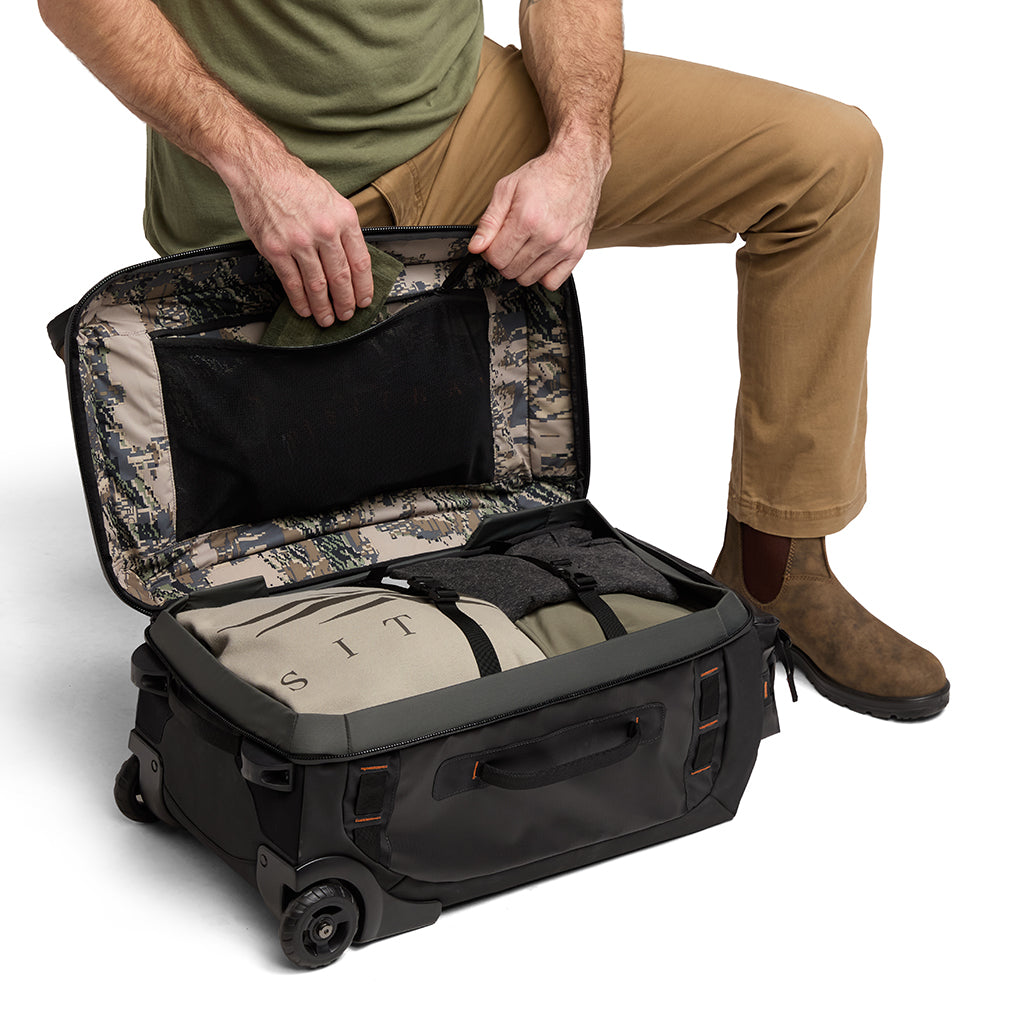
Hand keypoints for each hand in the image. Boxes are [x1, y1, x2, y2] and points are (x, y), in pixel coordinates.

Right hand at [227, 152, 371, 325]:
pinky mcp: (276, 249)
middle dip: (346, 302)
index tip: (364, 300)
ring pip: (317, 285)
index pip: (360, 262)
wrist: (259, 168)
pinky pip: (292, 283)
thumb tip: (350, 258)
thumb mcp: (331, 199)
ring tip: (327, 319)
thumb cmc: (294, 181)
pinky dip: (300, 301)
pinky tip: (305, 309)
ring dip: (324, 307)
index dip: (364, 287)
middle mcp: (324, 231)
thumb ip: (342, 228)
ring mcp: (299, 242)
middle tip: (347, 315)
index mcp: (343, 219)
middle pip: (341, 278)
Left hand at [468, 145, 608, 289]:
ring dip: (521, 267)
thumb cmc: (543, 175)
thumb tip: (476, 248)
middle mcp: (548, 236)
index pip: (497, 258)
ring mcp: (564, 246)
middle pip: (511, 271)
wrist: (577, 166)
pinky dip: (542, 275)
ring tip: (524, 247)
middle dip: (503, 259)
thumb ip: (489, 221)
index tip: (494, 242)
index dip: (489, 252)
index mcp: (527, 219)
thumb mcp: (506, 189)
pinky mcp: (577, 251)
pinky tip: (539, 258)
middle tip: (509, 242)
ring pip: (529, 279)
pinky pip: (552, 282)